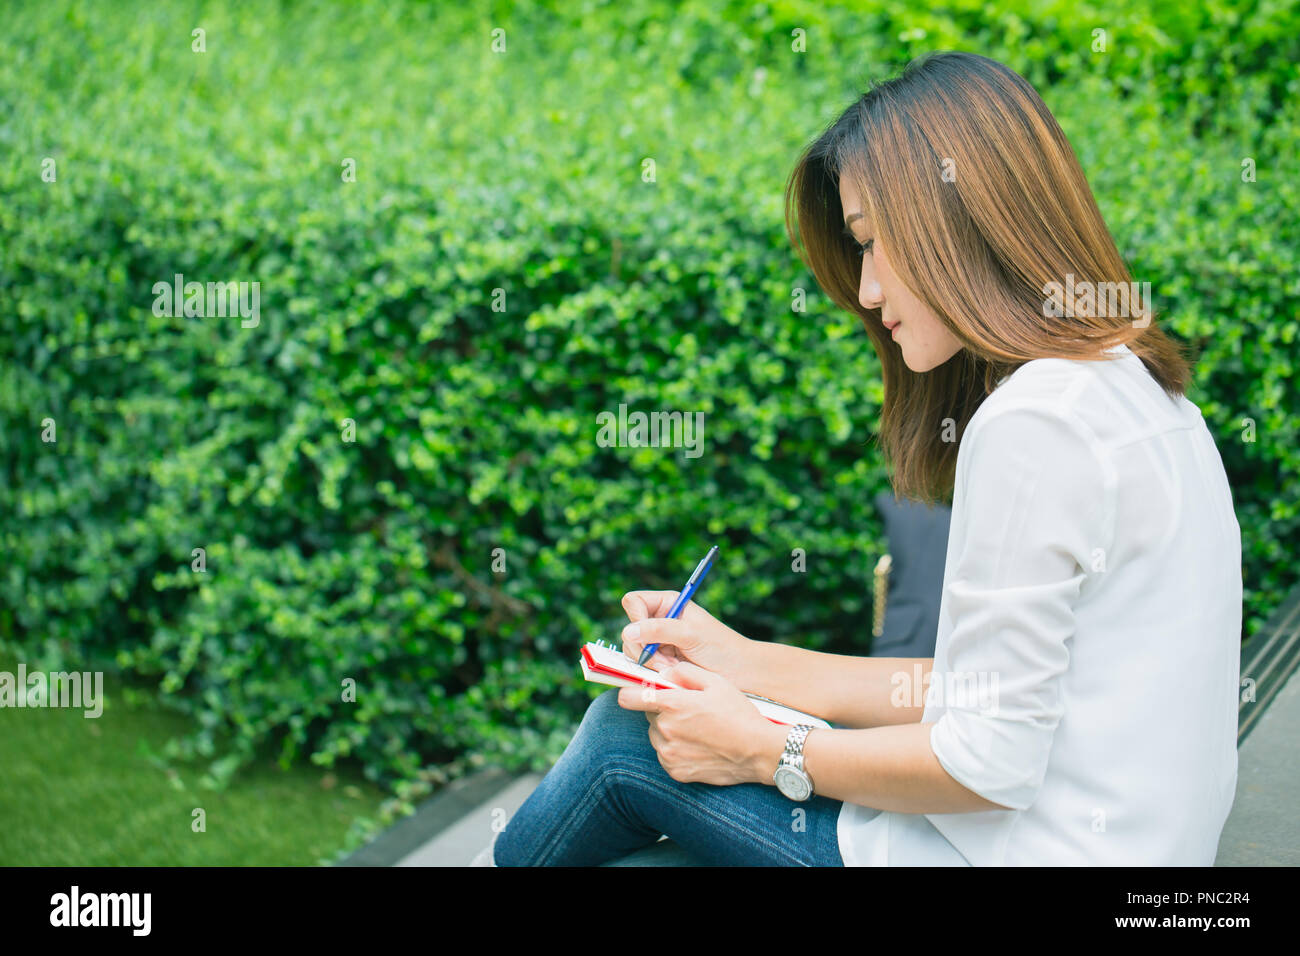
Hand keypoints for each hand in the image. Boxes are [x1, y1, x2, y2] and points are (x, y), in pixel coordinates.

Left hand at [617, 661, 781, 785]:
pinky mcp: (676, 771)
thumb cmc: (739, 714)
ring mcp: (669, 754)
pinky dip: (676, 749)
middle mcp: (666, 730)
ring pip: (656, 736)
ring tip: (695, 729)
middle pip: (648, 715)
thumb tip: (664, 672)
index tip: (638, 690)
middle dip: (661, 710)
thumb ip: (685, 672)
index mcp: (672, 705)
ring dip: (668, 730)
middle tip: (687, 710)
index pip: (628, 697)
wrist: (758, 751)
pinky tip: (697, 744)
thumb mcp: (716, 682)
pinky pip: (666, 755)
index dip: (631, 691)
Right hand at [619, 590, 753, 683]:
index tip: (648, 635)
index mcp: (667, 603)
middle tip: (666, 661)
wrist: (738, 672)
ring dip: (651, 663)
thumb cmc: (720, 647)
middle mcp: (659, 620)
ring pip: (633, 651)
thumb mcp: (690, 634)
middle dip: (645, 649)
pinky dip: (654, 672)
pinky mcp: (659, 662)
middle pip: (630, 630)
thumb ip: (658, 630)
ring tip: (674, 668)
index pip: (633, 602)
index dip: (635, 618)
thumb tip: (628, 631)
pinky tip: (673, 674)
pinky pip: (642, 666)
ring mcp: (657, 642)